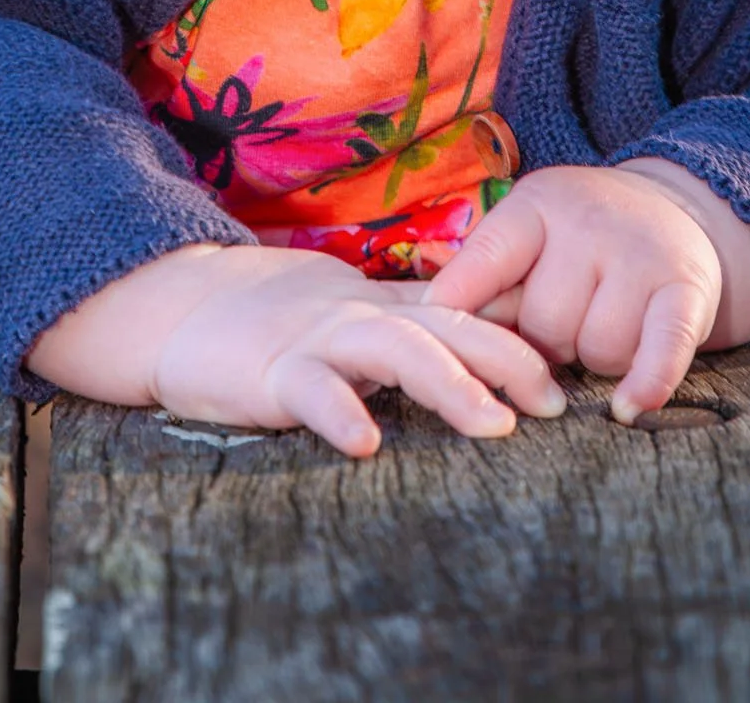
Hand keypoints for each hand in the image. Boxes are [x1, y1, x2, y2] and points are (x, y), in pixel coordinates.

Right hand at [29, 241, 566, 457]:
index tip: (564, 382)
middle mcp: (361, 318)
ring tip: (490, 424)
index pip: (463, 315)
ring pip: (394, 350)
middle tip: (549, 404)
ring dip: (448, 384)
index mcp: (384, 308)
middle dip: (505, 360)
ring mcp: (318, 341)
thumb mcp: (354, 316)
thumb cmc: (278, 321)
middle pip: (446, 326)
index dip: (517, 341)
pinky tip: (365, 442)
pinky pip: (311, 390)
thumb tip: (487, 346)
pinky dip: (340, 411)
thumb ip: (411, 325)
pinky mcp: (273, 372)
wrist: (185, 307)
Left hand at [423, 165, 724, 423]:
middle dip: (545, 343)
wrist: (678, 210)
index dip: (458, 303)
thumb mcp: (531, 234)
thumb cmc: (582, 240)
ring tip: (602, 330)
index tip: (433, 339)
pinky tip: (628, 406)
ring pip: (598, 347)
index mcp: (538, 206)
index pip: (487, 257)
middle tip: (561, 327)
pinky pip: (662, 349)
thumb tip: (439, 328)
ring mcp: (641, 254)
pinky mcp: (687, 289)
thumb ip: (489, 277)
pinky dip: (646, 382)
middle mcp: (589, 222)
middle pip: (544, 322)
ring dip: (596, 360)